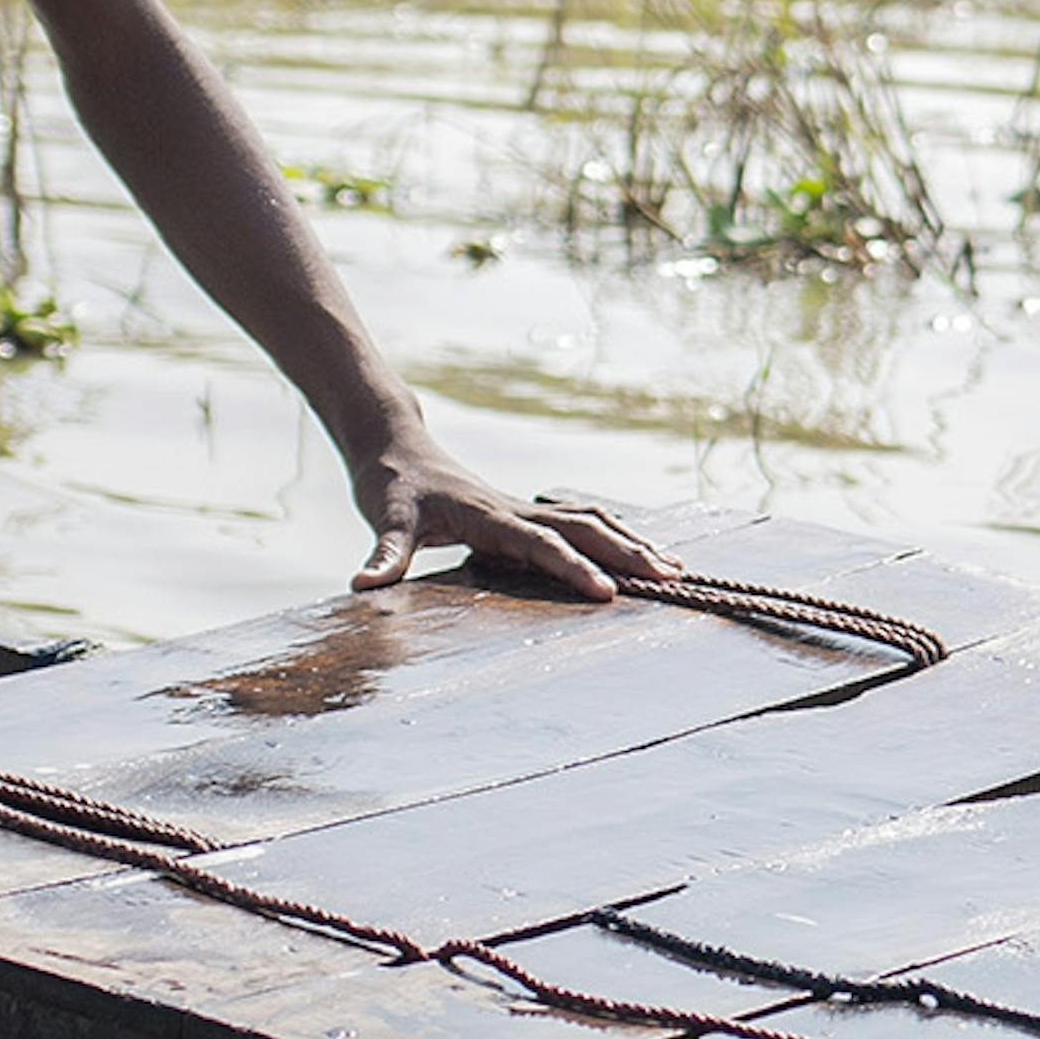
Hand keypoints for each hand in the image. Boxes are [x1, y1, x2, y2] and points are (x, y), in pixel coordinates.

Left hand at [359, 441, 676, 602]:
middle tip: (672, 578)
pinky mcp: (524, 512)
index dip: (575, 568)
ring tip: (674, 568)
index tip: (609, 592)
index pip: (542, 544)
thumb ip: (382, 555)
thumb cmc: (391, 485)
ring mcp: (524, 508)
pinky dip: (615, 534)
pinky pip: (580, 521)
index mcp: (490, 515)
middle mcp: (516, 509)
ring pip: (591, 521)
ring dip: (632, 542)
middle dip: (629, 553)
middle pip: (585, 528)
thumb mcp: (384, 519)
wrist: (395, 446)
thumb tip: (364, 587)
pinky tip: (638, 550)